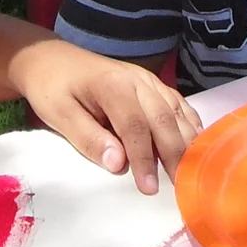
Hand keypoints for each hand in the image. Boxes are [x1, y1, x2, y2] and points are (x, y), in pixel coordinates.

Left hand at [7, 39, 201, 195]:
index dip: (144, 159)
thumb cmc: (52, 88)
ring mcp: (148, 80)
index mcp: (112, 85)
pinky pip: (178, 105)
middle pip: (163, 119)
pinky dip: (189, 125)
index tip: (148, 188)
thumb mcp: (59, 114)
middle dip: (173, 155)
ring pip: (176, 112)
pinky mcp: (153, 84)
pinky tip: (195, 146)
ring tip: (190, 173)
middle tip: (178, 188)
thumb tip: (118, 164)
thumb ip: (88, 138)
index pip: (135, 126)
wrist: (52, 58)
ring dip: (186, 143)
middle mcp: (138, 80)